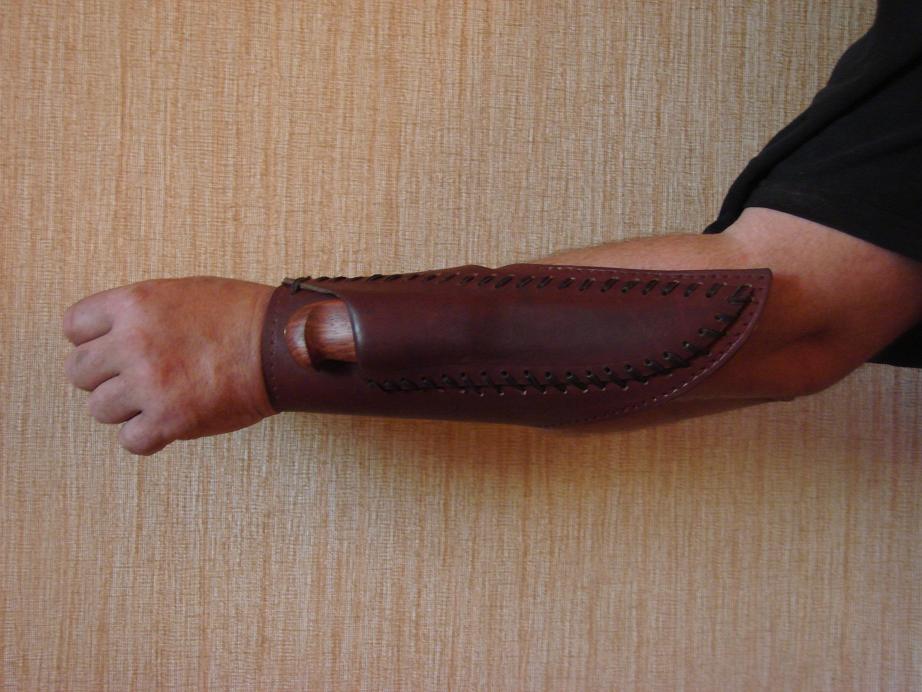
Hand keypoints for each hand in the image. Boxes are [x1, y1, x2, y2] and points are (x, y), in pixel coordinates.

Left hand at [63, 277, 275, 454]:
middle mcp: (133, 342)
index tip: (113, 349)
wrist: (282, 344)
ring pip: (100, 409)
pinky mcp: (169, 420)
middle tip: (137, 377)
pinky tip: (169, 422)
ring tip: (159, 399)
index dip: (93, 340)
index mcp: (134, 304)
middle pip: (79, 372)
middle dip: (106, 377)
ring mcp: (149, 383)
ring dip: (126, 409)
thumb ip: (139, 312)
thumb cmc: (241, 316)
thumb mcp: (182, 292)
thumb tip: (109, 336)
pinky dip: (148, 437)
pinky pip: (131, 441)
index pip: (73, 327)